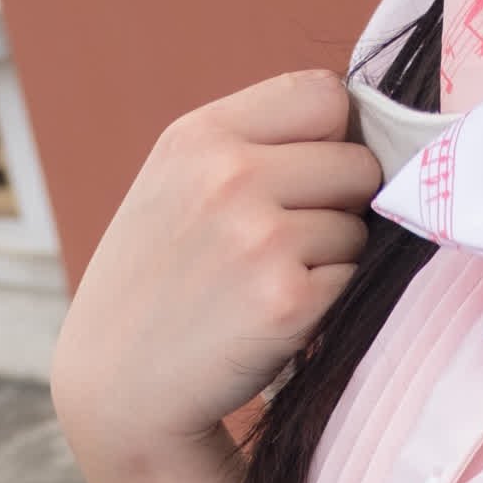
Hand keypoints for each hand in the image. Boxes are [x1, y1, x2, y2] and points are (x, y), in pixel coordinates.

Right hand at [49, 66, 383, 469]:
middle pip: (357, 162)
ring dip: (334, 259)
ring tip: (268, 284)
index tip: (309, 176)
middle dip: (341, 203)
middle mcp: (229, 176)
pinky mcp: (288, 301)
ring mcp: (261, 238)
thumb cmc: (158, 286)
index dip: (333, 137)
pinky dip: (329, 303)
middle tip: (288, 244)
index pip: (323, 94)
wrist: (120, 388)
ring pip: (361, 228)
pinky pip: (355, 281)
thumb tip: (362, 128)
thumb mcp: (176, 186)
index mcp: (200, 136)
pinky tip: (274, 319)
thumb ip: (253, 146)